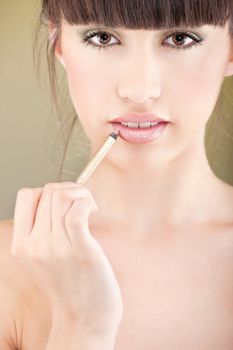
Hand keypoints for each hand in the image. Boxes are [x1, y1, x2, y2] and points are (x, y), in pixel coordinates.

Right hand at [11, 182, 122, 332]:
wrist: (84, 319)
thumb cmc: (70, 287)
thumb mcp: (42, 261)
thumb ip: (41, 234)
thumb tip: (57, 200)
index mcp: (23, 246)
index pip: (25, 196)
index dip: (46, 191)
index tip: (62, 202)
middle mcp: (36, 245)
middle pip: (47, 191)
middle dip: (69, 188)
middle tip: (82, 201)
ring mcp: (56, 248)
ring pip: (61, 196)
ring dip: (80, 193)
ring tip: (89, 206)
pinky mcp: (80, 250)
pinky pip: (77, 210)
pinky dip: (87, 202)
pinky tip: (94, 210)